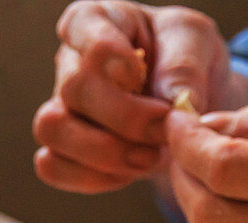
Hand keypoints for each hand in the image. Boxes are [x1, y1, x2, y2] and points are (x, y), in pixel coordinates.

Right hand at [33, 1, 229, 193]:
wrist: (186, 101)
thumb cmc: (184, 57)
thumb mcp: (196, 41)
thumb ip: (183, 66)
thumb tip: (173, 103)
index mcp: (94, 20)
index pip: (91, 41)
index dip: (121, 67)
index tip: (149, 80)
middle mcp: (69, 61)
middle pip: (75, 90)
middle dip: (128, 120)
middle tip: (165, 130)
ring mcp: (60, 106)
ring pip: (52, 129)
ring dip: (105, 152)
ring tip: (148, 157)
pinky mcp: (61, 147)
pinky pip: (53, 166)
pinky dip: (93, 177)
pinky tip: (129, 172)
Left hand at [165, 90, 247, 222]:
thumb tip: (201, 130)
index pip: (227, 172)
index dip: (188, 145)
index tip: (178, 121)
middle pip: (208, 215)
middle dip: (182, 175)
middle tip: (184, 142)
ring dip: (193, 202)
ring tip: (202, 165)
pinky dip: (218, 218)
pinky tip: (232, 189)